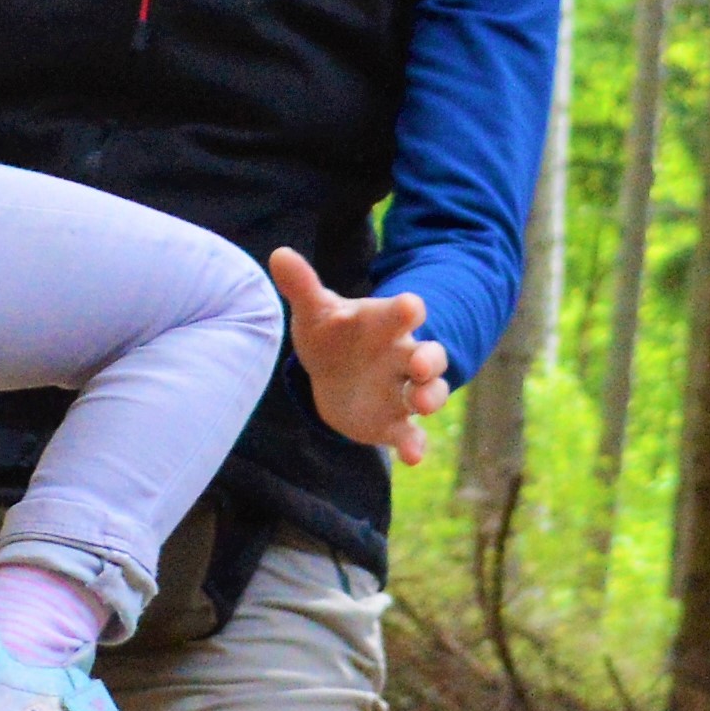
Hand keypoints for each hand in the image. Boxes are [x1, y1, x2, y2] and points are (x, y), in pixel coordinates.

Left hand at [269, 248, 450, 464]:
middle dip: (430, 360)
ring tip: (419, 404)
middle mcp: (402, 356)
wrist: (333, 371)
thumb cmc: (330, 334)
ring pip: (430, 392)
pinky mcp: (395, 422)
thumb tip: (279, 254)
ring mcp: (402, 391)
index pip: (402, 313)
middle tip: (420, 365)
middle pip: (430, 355)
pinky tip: (413, 456)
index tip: (410, 307)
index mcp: (384, 324)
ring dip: (430, 397)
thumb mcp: (315, 312)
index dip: (406, 310)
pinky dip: (415, 444)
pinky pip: (411, 433)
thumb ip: (302, 286)